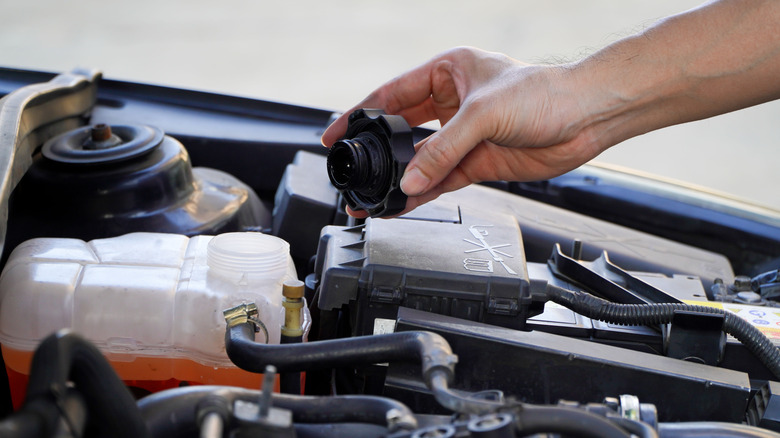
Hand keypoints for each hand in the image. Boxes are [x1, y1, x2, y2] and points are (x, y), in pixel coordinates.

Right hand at [321, 47, 604, 215]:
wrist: (586, 118)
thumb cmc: (545, 93)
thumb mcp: (484, 113)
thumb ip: (443, 148)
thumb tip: (411, 179)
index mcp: (447, 72)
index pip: (391, 94)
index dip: (361, 114)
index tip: (336, 133)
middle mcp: (451, 103)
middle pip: (401, 130)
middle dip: (377, 152)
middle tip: (353, 171)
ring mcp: (463, 135)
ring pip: (419, 160)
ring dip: (398, 178)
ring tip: (372, 197)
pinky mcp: (476, 161)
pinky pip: (440, 179)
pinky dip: (422, 193)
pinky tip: (403, 203)